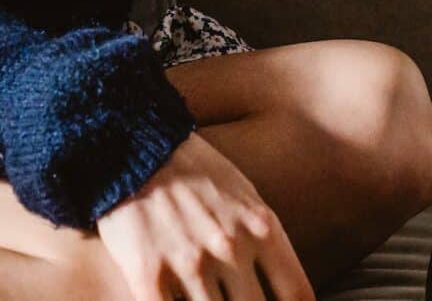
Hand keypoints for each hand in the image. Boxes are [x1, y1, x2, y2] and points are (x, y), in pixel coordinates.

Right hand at [95, 133, 315, 300]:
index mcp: (261, 228)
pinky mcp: (148, 276)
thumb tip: (277, 283)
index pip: (297, 295)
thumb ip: (262, 238)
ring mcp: (190, 264)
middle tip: (234, 298)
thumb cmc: (192, 170)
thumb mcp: (244, 194)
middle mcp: (231, 248)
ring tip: (203, 296)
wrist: (134, 146)